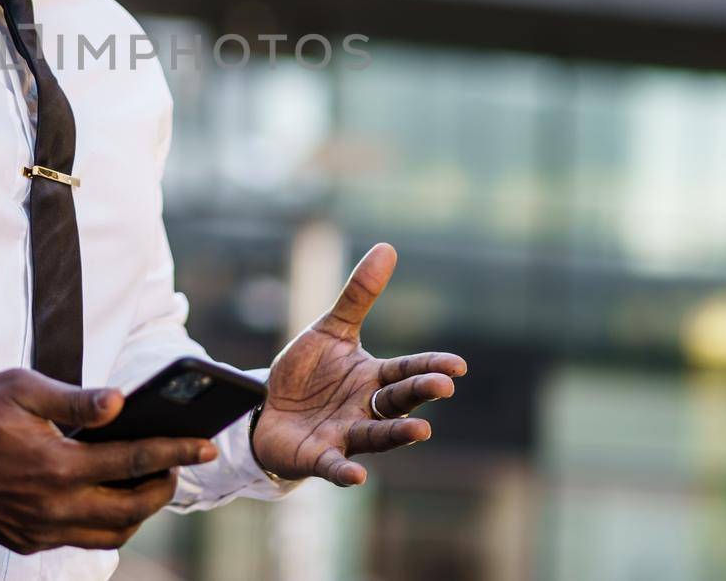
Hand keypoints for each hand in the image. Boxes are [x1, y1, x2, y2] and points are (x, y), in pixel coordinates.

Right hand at [0, 368, 217, 553]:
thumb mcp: (18, 387)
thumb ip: (73, 398)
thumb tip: (120, 402)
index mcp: (55, 465)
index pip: (132, 461)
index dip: (175, 453)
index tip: (206, 445)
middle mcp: (51, 506)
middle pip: (131, 510)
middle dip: (164, 488)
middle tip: (178, 464)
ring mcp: (37, 529)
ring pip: (108, 535)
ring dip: (136, 512)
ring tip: (146, 480)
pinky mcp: (22, 540)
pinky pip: (77, 539)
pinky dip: (103, 523)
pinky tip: (104, 494)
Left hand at [252, 242, 465, 485]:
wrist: (267, 409)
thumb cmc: (308, 373)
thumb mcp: (331, 329)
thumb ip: (358, 296)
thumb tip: (387, 247)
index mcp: (373, 378)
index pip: (407, 371)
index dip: (430, 367)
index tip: (458, 365)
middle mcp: (366, 409)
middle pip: (398, 402)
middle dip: (420, 394)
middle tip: (443, 386)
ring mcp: (345, 435)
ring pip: (376, 436)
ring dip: (397, 435)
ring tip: (422, 432)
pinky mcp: (319, 457)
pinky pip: (335, 466)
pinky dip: (345, 472)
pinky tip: (357, 477)